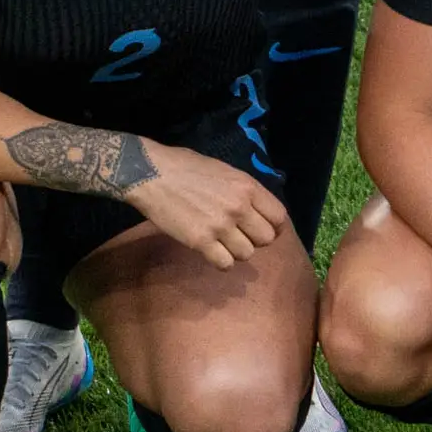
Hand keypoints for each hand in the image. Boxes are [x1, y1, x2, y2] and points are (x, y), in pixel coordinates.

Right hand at [123, 141, 286, 268]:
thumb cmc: (187, 167)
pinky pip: (225, 263)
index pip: (279, 217)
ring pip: (247, 254)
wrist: (152, 174)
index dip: (275, 227)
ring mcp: (220, 226)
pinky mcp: (200, 242)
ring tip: (224, 243)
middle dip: (256, 240)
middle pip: (266, 239)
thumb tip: (257, 208)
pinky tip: (213, 252)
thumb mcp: (226, 171)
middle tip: (241, 236)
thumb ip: (244, 191)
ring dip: (237, 251)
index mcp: (248, 186)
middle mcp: (239, 207)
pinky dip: (222, 262)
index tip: (266, 230)